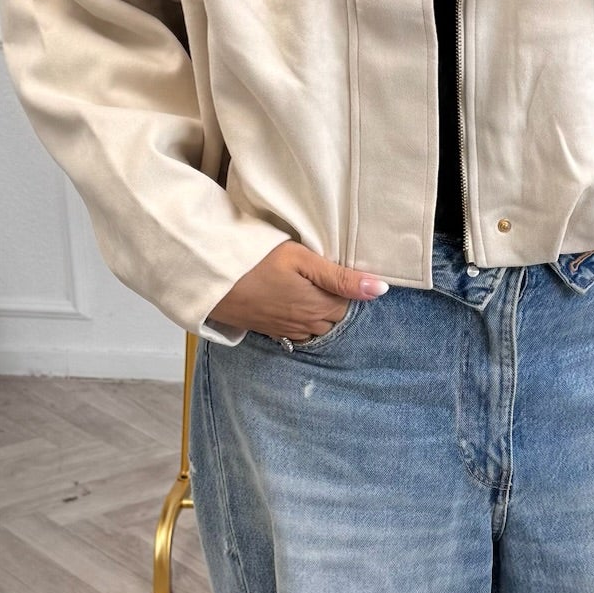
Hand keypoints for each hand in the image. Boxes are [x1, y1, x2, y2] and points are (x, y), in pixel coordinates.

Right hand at [210, 240, 387, 341]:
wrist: (213, 279)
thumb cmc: (257, 261)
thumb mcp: (302, 260)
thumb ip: (341, 277)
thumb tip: (380, 289)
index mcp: (318, 306)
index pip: (349, 302)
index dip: (346, 285)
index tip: (334, 269)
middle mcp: (306, 324)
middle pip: (334, 317)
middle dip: (334, 300)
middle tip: (320, 276)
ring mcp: (287, 330)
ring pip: (317, 327)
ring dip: (318, 312)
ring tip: (307, 289)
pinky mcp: (270, 331)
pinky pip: (297, 332)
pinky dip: (301, 321)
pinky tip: (291, 304)